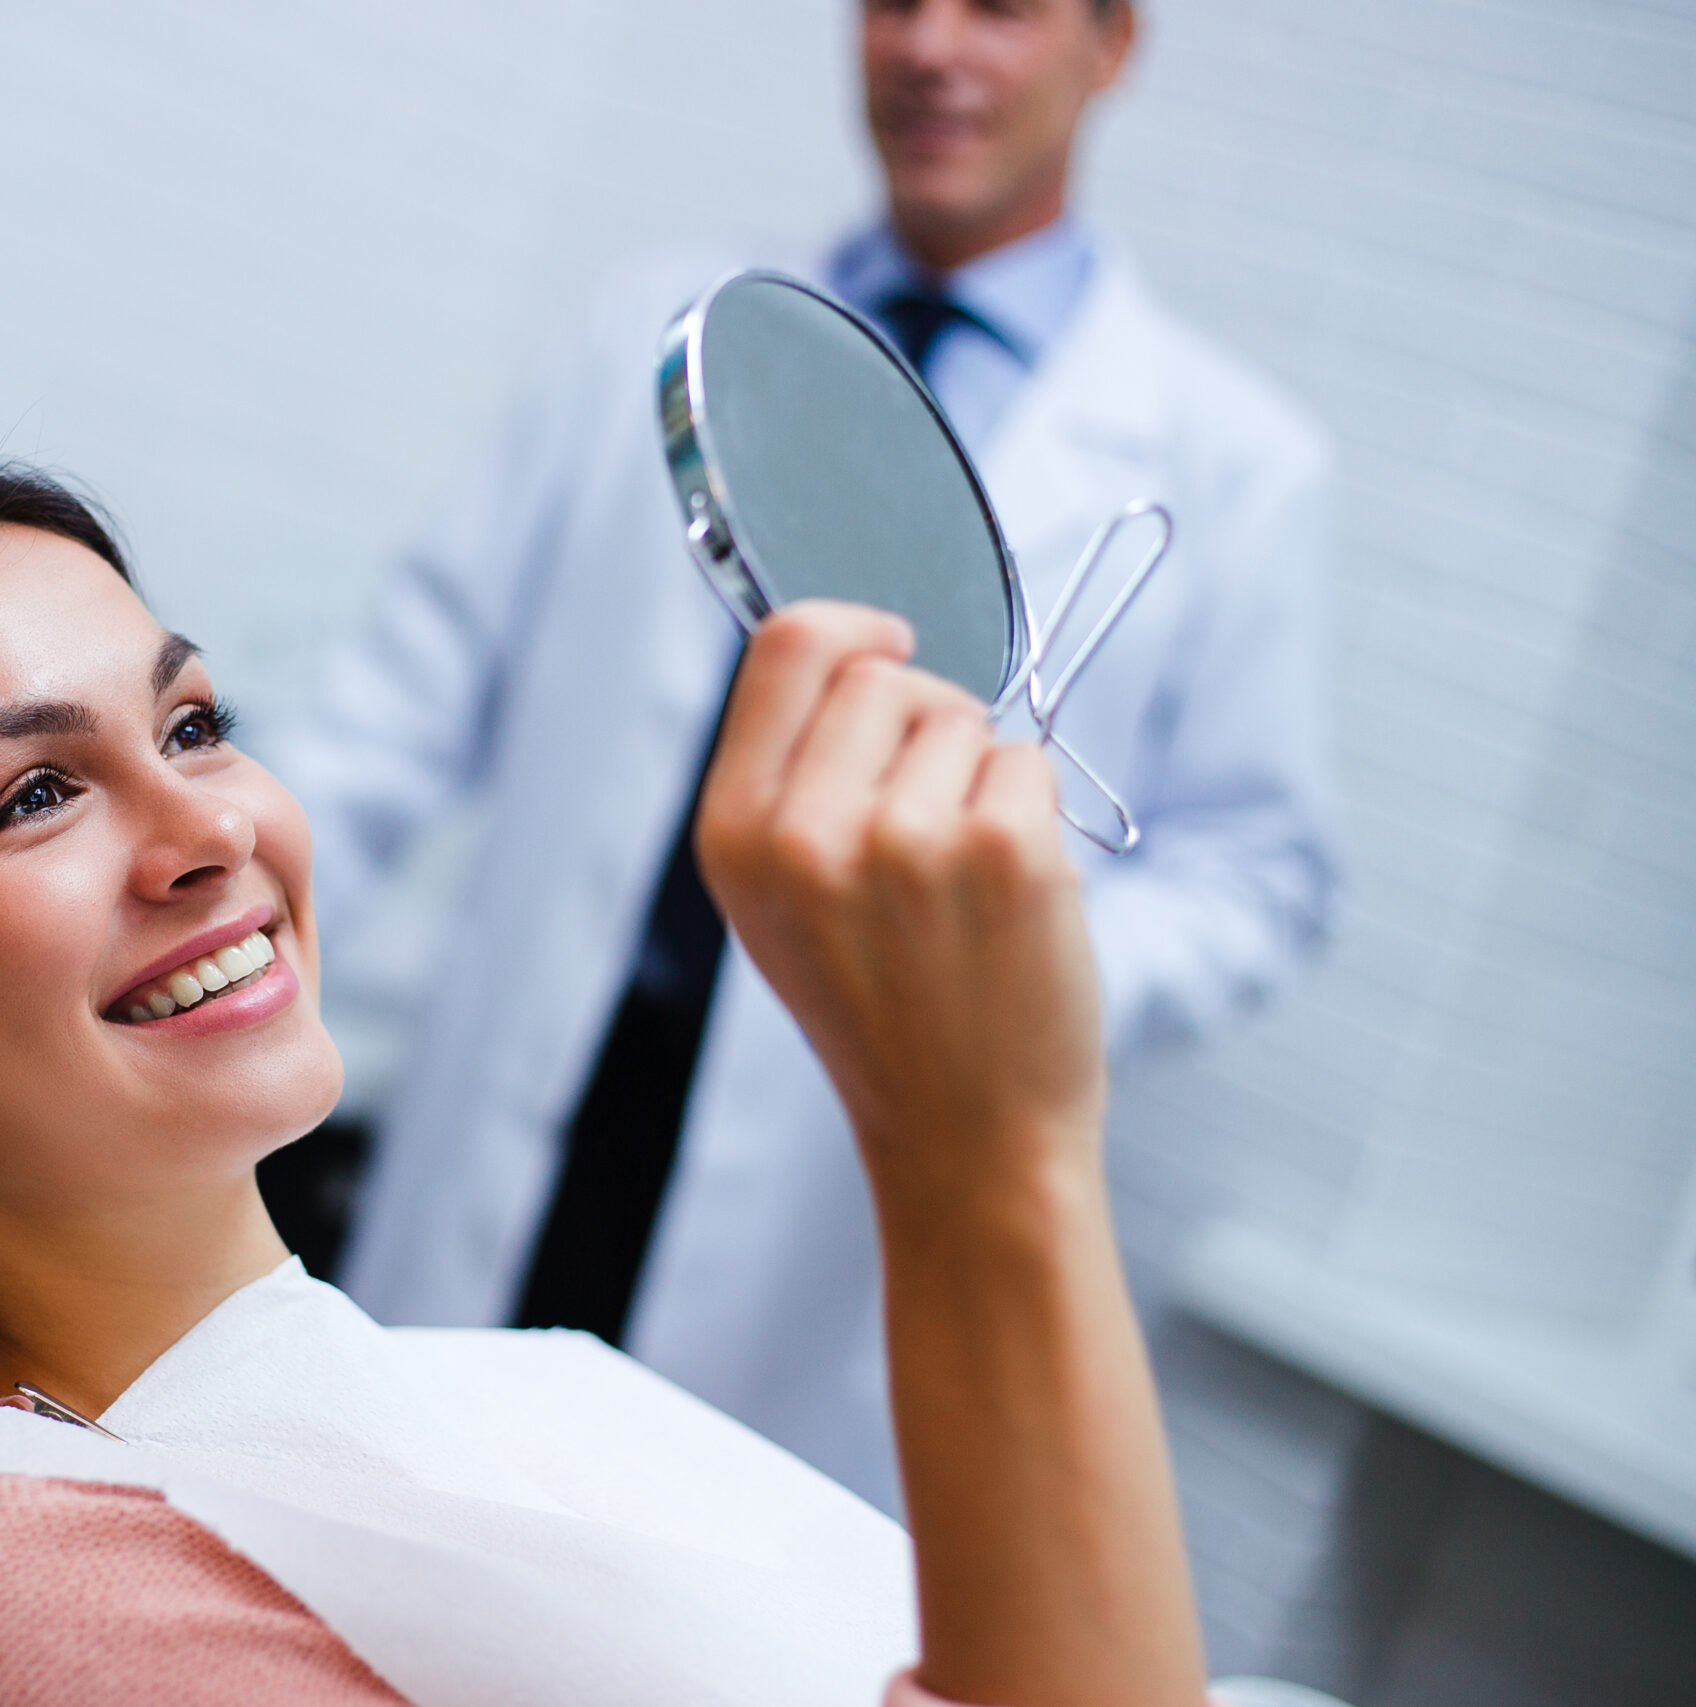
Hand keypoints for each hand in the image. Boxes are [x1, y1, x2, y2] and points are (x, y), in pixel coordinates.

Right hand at [693, 602, 1106, 1226]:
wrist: (964, 1137)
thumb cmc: (880, 1012)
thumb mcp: (778, 901)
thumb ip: (788, 778)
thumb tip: (851, 651)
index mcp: (733, 837)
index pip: (787, 646)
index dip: (851, 627)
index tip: (890, 641)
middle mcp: (805, 835)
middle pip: (885, 673)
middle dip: (922, 724)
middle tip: (927, 825)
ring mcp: (907, 841)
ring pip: (964, 717)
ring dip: (977, 780)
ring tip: (960, 883)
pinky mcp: (1006, 854)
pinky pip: (1026, 762)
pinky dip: (1032, 815)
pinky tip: (1008, 899)